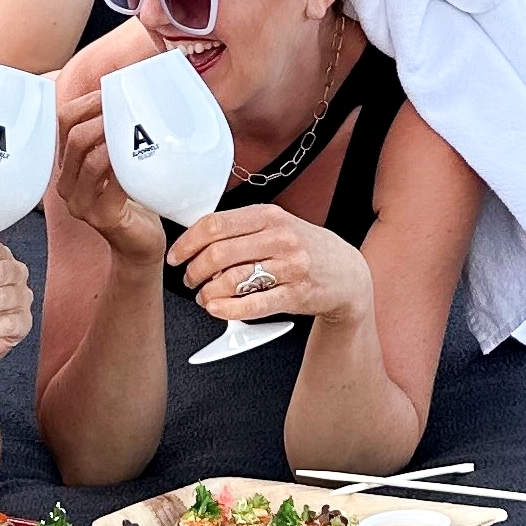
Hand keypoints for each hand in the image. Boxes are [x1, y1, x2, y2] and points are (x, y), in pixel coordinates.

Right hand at [54, 88, 165, 263]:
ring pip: (91, 161)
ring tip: (134, 127)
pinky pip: (113, 184)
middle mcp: (67, 185)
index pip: (61, 123)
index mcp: (66, 167)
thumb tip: (123, 95)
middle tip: (125, 107)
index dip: (83, 103)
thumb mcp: (113, 166)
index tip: (107, 90)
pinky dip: (127, 166)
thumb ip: (109, 139)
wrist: (138, 246)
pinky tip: (141, 155)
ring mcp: (82, 204)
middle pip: (74, 140)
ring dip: (113, 140)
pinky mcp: (103, 217)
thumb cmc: (129, 201)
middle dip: (100, 118)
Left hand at [168, 204, 373, 325]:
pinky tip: (216, 309)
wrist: (348, 274)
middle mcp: (280, 238)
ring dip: (208, 292)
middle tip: (190, 279)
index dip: (188, 242)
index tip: (177, 255)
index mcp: (269, 216)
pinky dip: (228, 309)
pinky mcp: (296, 295)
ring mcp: (290, 267)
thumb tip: (198, 238)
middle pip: (219, 253)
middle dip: (195, 270)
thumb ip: (243, 228)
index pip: (216, 224)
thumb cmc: (306, 248)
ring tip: (204, 296)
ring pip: (233, 279)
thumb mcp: (279, 225)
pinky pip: (254, 304)